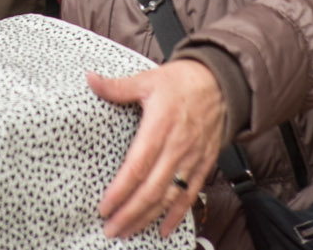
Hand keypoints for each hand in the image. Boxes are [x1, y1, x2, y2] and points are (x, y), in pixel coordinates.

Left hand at [88, 60, 226, 238]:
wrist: (222, 82)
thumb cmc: (183, 82)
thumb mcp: (148, 80)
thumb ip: (117, 87)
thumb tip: (90, 79)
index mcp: (160, 127)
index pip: (137, 167)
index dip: (120, 191)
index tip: (104, 207)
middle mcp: (177, 147)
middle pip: (151, 189)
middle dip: (130, 213)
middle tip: (111, 229)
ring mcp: (192, 158)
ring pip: (169, 196)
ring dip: (148, 217)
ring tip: (128, 232)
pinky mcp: (204, 163)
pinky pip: (190, 194)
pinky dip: (177, 214)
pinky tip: (163, 229)